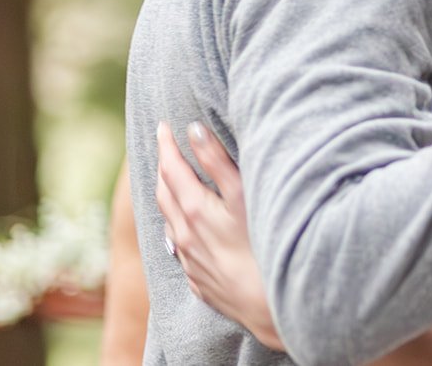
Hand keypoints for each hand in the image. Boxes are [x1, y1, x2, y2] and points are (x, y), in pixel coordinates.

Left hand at [155, 122, 283, 350]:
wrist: (269, 305)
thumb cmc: (264, 243)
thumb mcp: (244, 194)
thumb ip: (218, 160)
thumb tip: (193, 130)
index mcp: (194, 210)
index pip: (171, 169)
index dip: (166, 145)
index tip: (162, 127)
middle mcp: (185, 236)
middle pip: (165, 195)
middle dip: (163, 168)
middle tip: (165, 149)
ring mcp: (191, 261)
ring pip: (169, 224)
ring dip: (168, 199)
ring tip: (172, 184)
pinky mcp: (200, 281)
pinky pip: (180, 248)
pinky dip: (178, 229)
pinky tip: (186, 229)